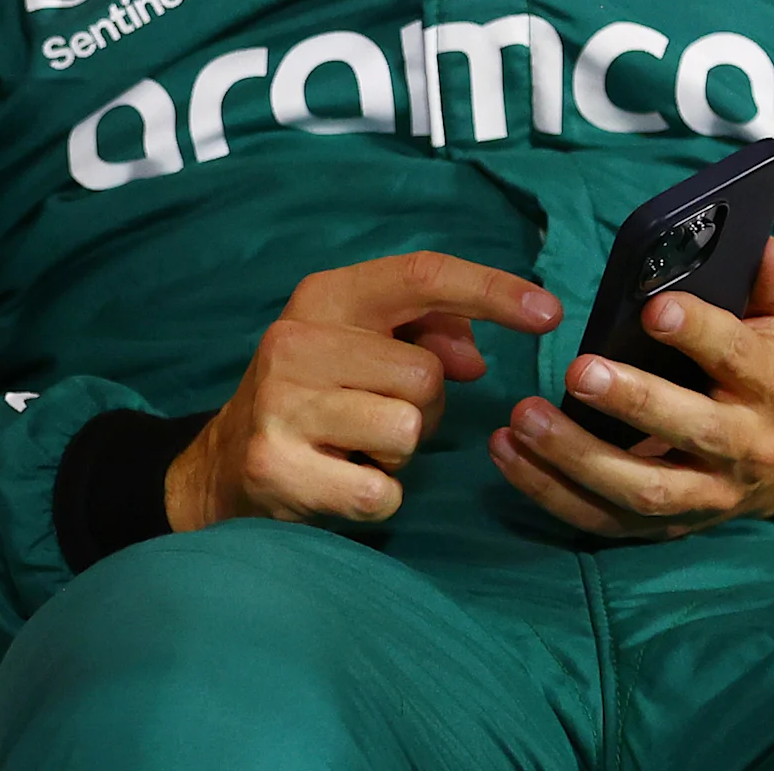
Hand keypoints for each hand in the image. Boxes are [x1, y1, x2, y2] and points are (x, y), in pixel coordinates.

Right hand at [167, 251, 561, 529]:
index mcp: (322, 298)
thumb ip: (424, 334)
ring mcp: (281, 404)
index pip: (420, 276)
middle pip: (426, 373)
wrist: (223, 465)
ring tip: (355, 448)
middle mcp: (294, 340)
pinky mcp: (277, 466)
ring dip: (398, 454)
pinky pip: (382, 490)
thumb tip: (473, 357)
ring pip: (407, 430)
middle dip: (422, 407)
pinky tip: (340, 482)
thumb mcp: (359, 349)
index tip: (549, 313)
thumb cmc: (315, 400)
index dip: (492, 290)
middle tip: (374, 416)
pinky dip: (378, 497)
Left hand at [491, 238, 773, 538]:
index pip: (738, 358)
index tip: (655, 309)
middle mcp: (745, 447)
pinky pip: (601, 517)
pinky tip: (508, 452)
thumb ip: (772, 279)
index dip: (700, 333)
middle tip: (578, 370)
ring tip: (524, 417)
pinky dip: (550, 490)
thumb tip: (756, 245)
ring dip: (577, 455)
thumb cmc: (766, 372)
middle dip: (634, 403)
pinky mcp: (662, 527)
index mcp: (772, 387)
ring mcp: (704, 495)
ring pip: (643, 487)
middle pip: (693, 431)